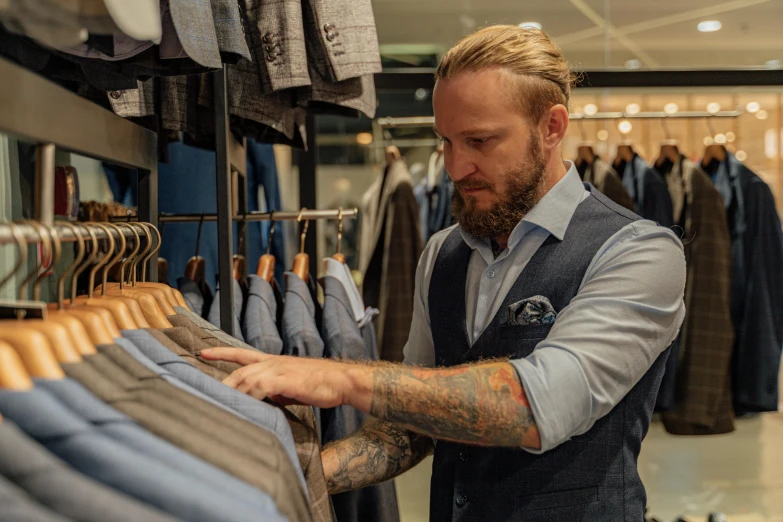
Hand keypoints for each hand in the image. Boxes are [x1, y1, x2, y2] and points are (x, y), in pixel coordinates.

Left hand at [199, 348, 363, 408]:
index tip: (202, 352)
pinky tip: (244, 406)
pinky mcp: (286, 380)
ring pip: (246, 379)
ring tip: (220, 406)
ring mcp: (279, 370)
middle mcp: (273, 363)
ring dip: (232, 393)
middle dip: (220, 383)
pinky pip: (260, 387)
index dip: (221, 353)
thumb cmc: (320, 385)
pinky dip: (249, 396)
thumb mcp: (292, 387)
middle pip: (239, 371)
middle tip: (203, 394)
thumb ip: (275, 391)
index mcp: (274, 362)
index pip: (241, 355)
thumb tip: (263, 402)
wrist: (341, 381)